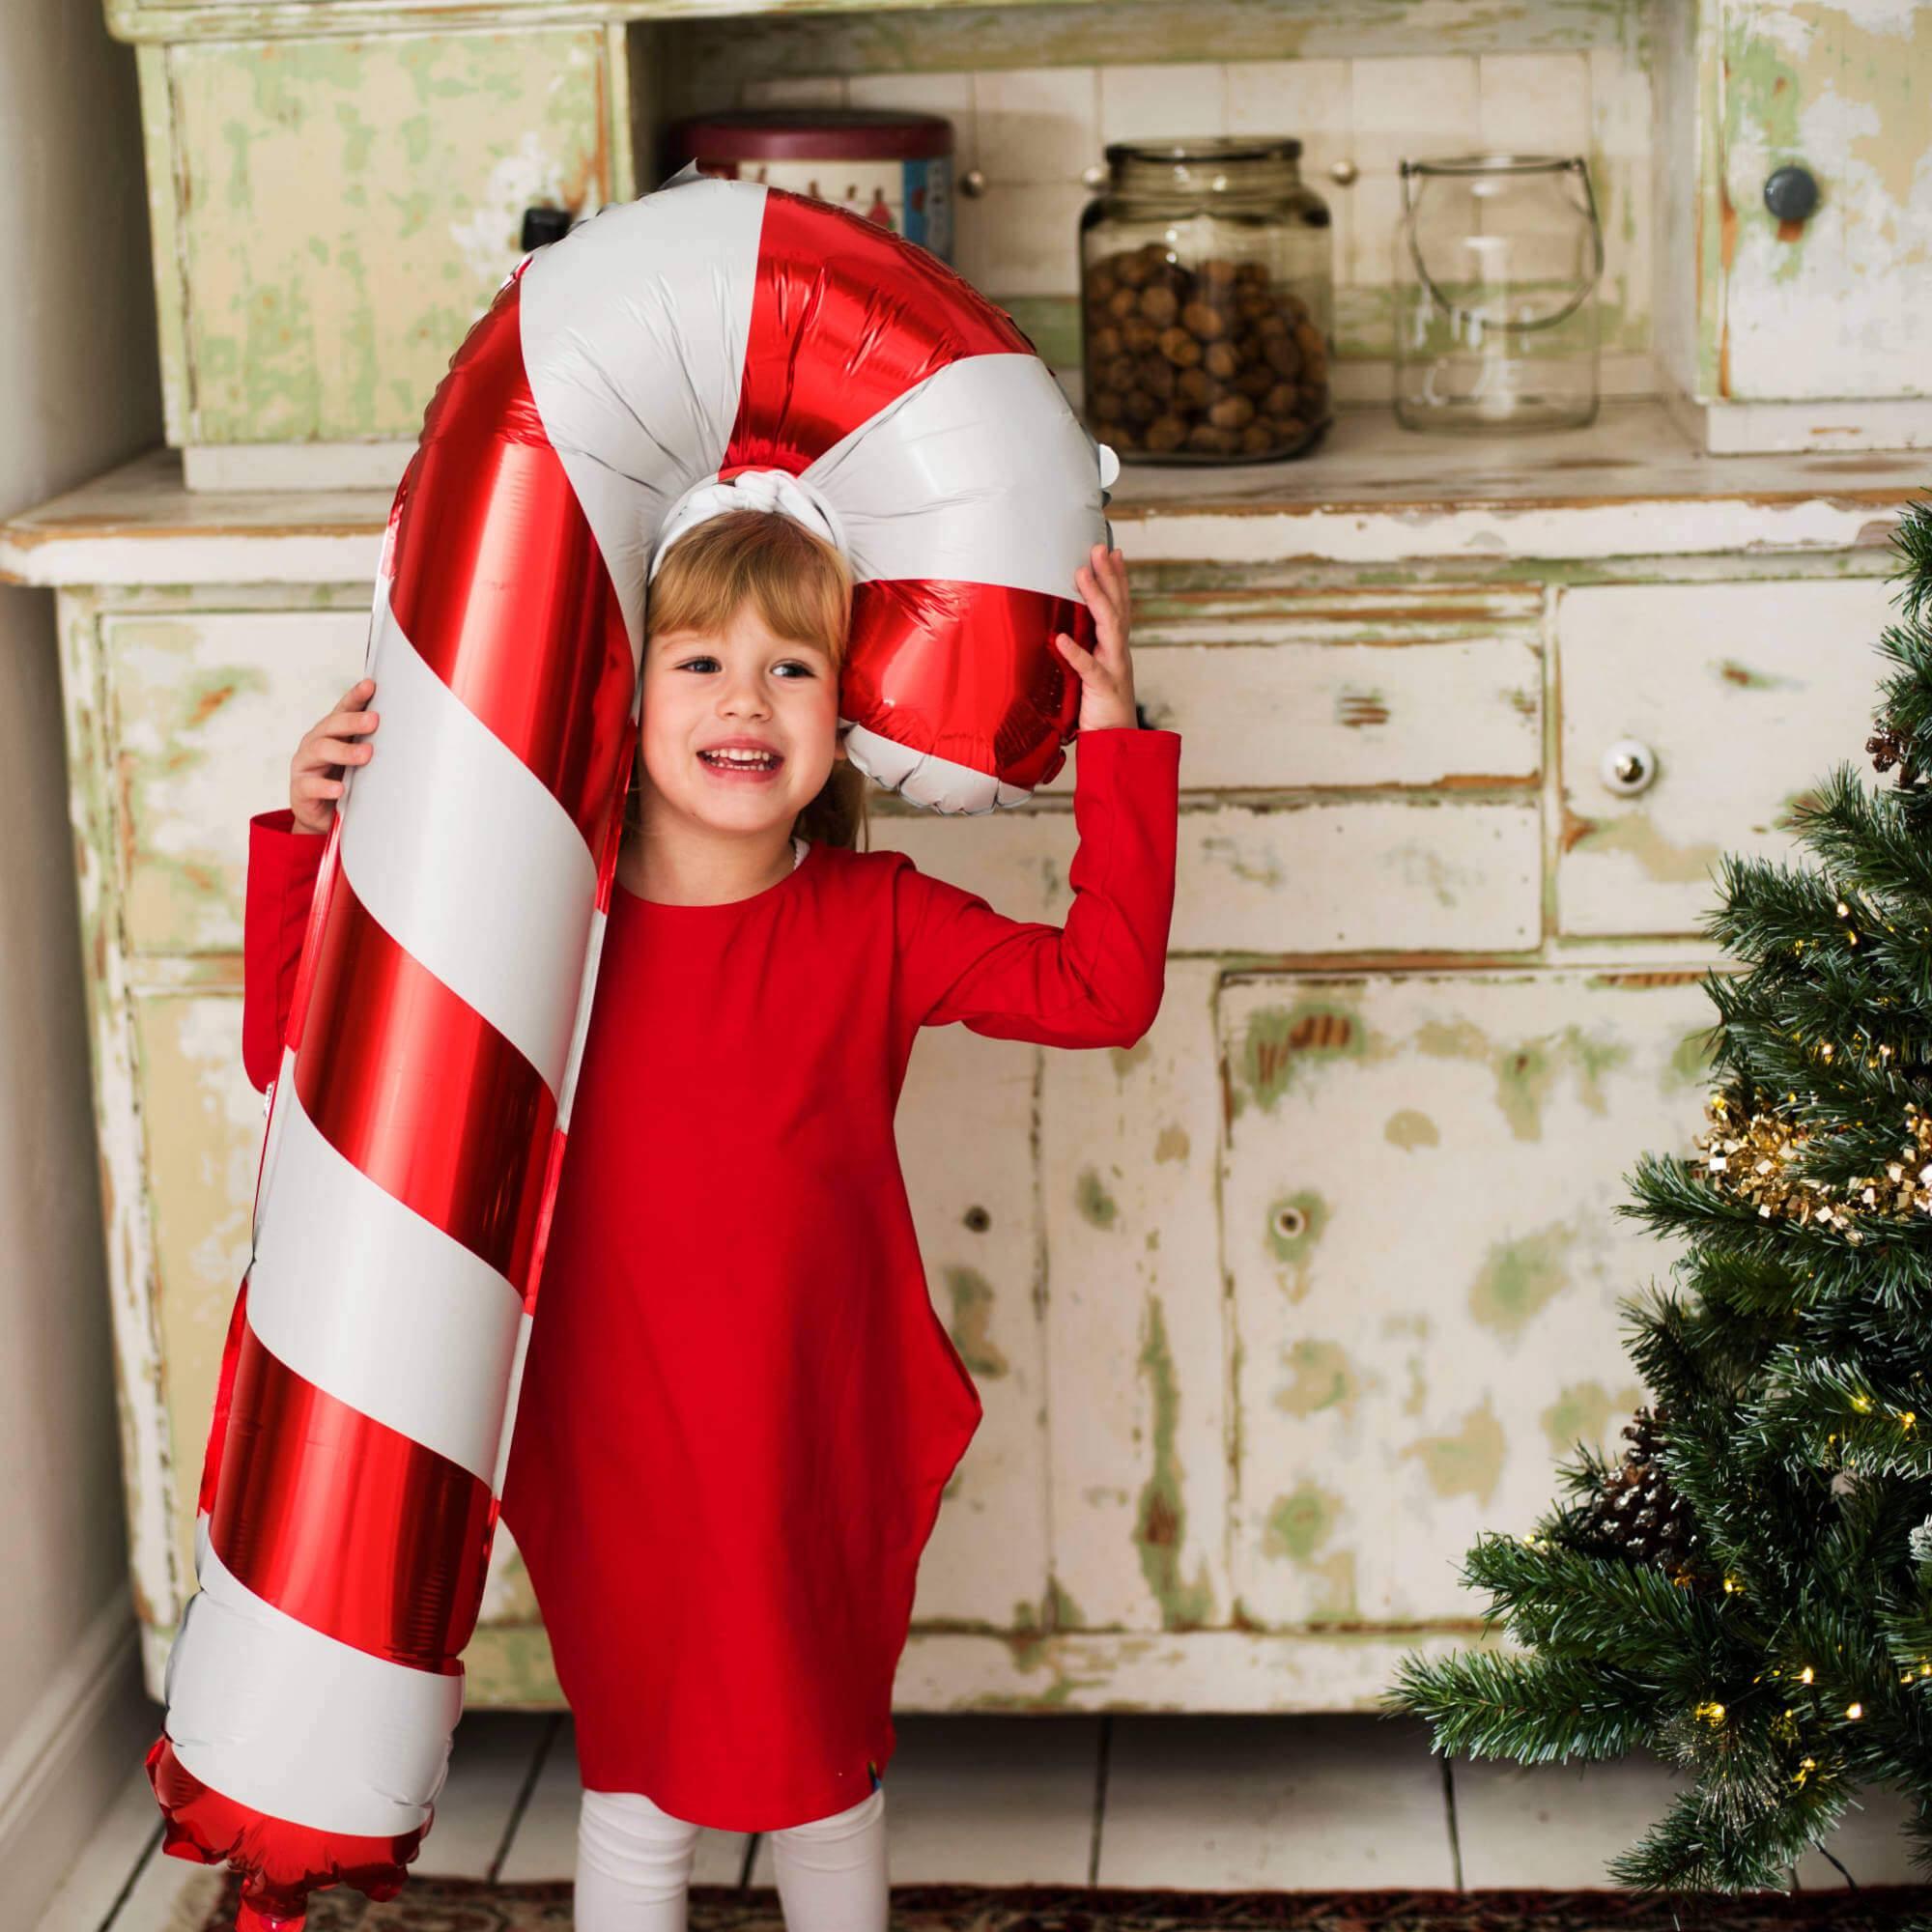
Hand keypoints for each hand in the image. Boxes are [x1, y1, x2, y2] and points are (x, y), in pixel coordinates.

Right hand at [289, 677, 378, 834]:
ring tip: (366, 755)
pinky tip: (340, 789)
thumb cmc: (346, 781)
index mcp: (331, 733)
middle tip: (374, 721)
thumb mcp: (360, 761)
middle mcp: (315, 743)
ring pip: (320, 751)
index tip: (371, 685)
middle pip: (331, 727)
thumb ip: (373, 745)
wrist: (324, 817)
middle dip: (352, 722)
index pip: (342, 710)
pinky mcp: (301, 790)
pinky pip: (311, 786)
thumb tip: (409, 732)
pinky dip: (326, 787)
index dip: (355, 697)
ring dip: (344, 752)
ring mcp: (305, 766)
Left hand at [1054, 543, 1137, 731]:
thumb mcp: (1093, 674)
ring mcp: (1114, 669)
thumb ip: (1085, 651)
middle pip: (1117, 607)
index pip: (1120, 606)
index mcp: (1116, 649)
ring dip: (1096, 599)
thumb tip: (1066, 630)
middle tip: (1099, 547)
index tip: (1113, 551)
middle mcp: (1118, 653)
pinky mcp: (1102, 689)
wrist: (1116, 744)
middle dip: (1109, 576)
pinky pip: (1089, 669)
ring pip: (1109, 627)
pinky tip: (1061, 639)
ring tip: (1081, 575)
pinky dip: (1076, 653)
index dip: (1118, 578)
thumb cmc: (1101, 709)